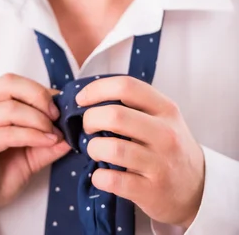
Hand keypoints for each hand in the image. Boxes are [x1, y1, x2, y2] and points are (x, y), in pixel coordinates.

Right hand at [0, 73, 69, 234]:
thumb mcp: (26, 158)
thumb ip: (45, 142)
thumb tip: (71, 131)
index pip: (13, 82)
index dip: (40, 91)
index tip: (62, 108)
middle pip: (9, 84)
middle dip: (38, 96)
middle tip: (57, 116)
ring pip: (9, 108)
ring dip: (38, 119)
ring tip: (53, 134)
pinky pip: (5, 133)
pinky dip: (30, 135)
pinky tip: (45, 142)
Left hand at [76, 76, 204, 228]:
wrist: (198, 189)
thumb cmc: (169, 146)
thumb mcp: (163, 118)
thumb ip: (135, 104)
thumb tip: (89, 96)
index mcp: (166, 109)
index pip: (126, 86)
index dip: (97, 89)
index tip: (81, 99)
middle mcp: (166, 134)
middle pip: (115, 115)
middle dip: (90, 119)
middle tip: (87, 126)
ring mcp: (160, 164)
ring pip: (111, 148)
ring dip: (93, 148)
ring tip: (95, 150)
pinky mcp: (151, 192)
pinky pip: (113, 181)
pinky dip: (99, 177)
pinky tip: (101, 175)